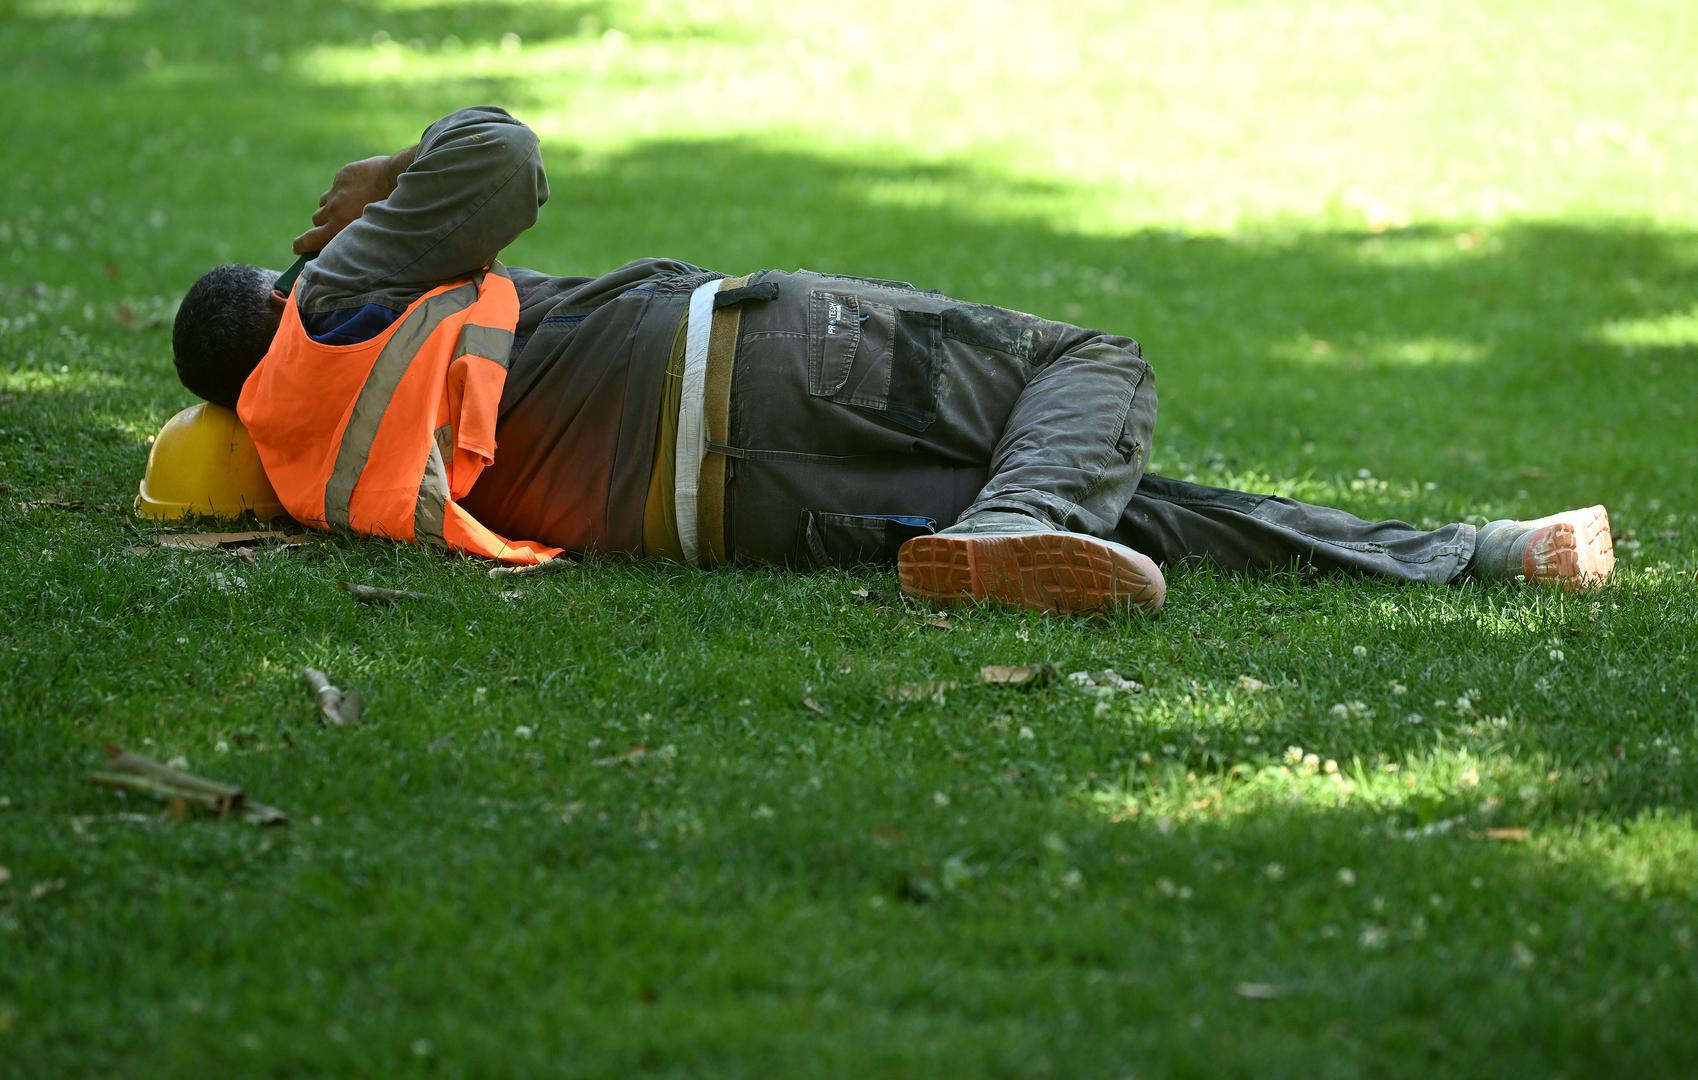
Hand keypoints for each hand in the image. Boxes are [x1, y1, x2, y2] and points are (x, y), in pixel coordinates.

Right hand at [291, 147, 415, 253]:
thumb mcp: (372, 230)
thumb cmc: (392, 210)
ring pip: (324, 202)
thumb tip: (343, 241)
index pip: (311, 239)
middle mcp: (334, 209)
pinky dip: (343, 190)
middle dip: (323, 224)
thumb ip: (354, 237)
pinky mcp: (341, 176)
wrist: (397, 178)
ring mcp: (336, 191)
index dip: (302, 244)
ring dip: (331, 206)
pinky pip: (336, 186)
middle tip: (336, 225)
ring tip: (350, 207)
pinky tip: (361, 190)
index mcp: (340, 226)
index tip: (297, 248)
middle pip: (317, 220)